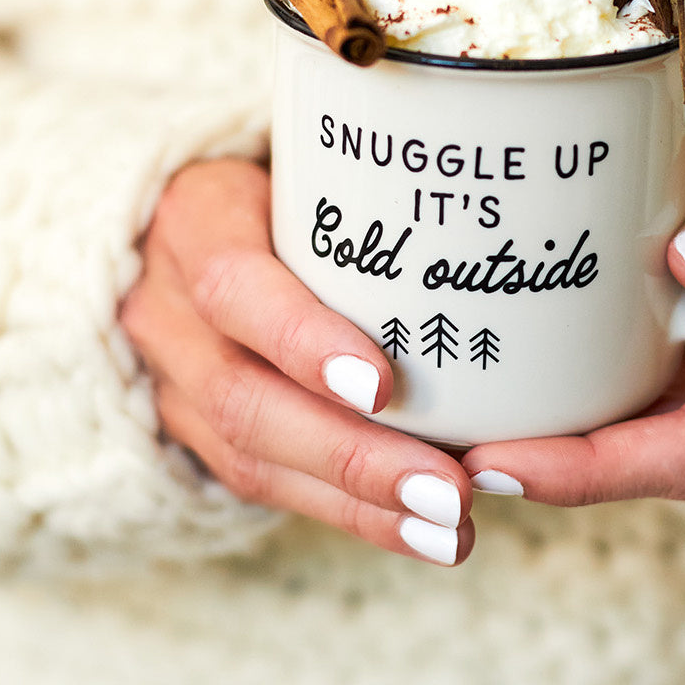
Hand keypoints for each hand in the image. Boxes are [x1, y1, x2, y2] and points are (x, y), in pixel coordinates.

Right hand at [119, 158, 473, 564]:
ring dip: (360, 504)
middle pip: (243, 396)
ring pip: (252, 457)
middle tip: (452, 490)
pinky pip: (265, 486)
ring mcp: (173, 378)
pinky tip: (423, 534)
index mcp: (196, 218)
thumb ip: (383, 164)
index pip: (235, 283)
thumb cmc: (291, 181)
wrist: (185, 222)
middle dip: (353, 455)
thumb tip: (516, 151)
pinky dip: (350, 516)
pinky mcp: (195, 432)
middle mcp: (168, 305)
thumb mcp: (311, 151)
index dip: (302, 339)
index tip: (386, 385)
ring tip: (453, 531)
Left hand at [462, 128, 684, 504]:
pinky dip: (618, 427)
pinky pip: (682, 437)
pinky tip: (550, 403)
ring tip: (481, 425)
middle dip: (563, 470)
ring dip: (585, 453)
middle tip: (455, 451)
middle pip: (670, 471)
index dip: (593, 469)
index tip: (496, 459)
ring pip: (672, 461)